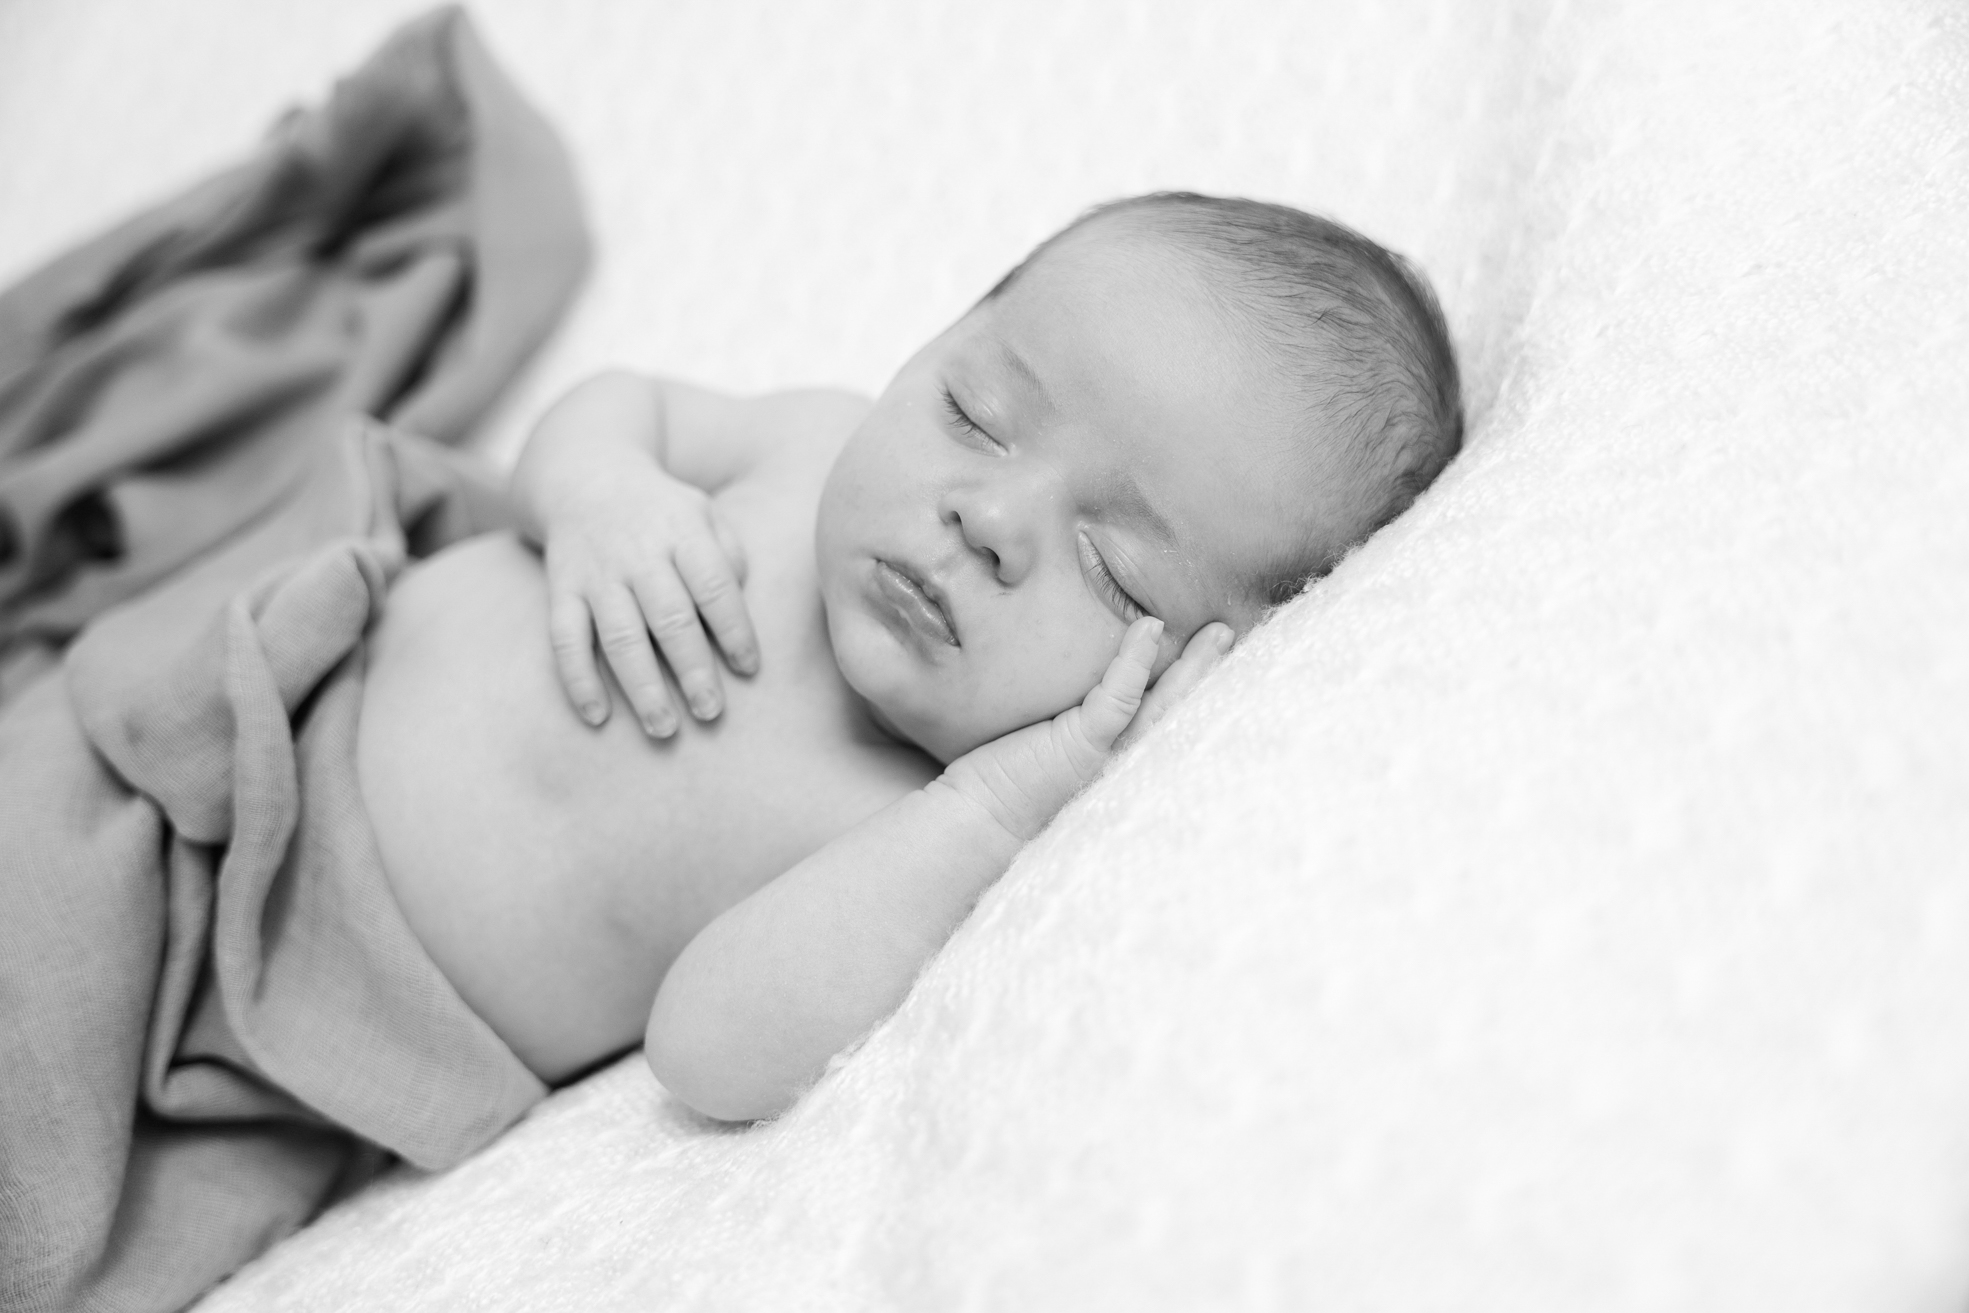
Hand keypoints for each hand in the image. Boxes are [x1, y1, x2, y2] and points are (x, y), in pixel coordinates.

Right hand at [543, 462, 758, 736]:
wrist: (585, 475)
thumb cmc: (663, 511)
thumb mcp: (704, 514)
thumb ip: (728, 556)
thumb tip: (741, 612)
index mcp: (683, 532)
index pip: (714, 586)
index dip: (735, 629)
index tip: (749, 669)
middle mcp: (638, 553)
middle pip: (670, 617)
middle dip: (693, 669)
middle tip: (711, 713)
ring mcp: (597, 573)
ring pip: (620, 635)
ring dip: (642, 686)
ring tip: (664, 729)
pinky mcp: (562, 589)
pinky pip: (565, 638)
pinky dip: (578, 679)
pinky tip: (597, 716)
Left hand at [940, 617, 1234, 842]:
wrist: (977, 822)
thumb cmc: (1007, 785)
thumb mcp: (1053, 748)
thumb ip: (1080, 723)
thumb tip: (1076, 684)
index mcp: (1124, 764)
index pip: (1168, 720)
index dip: (1194, 689)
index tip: (1218, 657)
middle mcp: (1127, 764)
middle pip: (1180, 713)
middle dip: (1211, 676)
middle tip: (1233, 635)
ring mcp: (1108, 755)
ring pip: (1164, 705)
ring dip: (1194, 667)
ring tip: (1219, 632)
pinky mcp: (1082, 745)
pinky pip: (1118, 697)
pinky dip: (1135, 661)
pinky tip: (1150, 628)